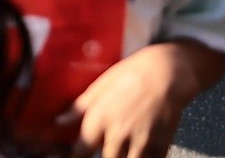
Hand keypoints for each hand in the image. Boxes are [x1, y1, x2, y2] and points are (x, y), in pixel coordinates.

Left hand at [65, 42, 203, 157]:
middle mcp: (118, 133)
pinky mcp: (160, 147)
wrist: (166, 75)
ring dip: (122, 157)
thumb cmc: (129, 76)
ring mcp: (140, 142)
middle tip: (109, 143)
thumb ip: (79, 107)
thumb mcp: (99, 87)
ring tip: (123, 144)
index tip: (76, 157)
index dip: (76, 157)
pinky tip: (140, 147)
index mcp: (100, 118)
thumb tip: (59, 121)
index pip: (82, 149)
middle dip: (105, 154)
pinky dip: (142, 157)